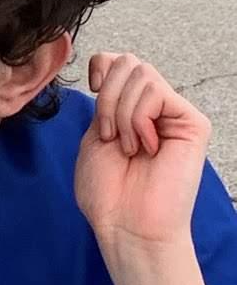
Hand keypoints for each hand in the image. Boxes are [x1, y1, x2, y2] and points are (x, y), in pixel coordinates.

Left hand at [74, 53, 210, 251]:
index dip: (101, 69)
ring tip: (127, 147)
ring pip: (141, 74)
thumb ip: (105, 98)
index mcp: (129, 108)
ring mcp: (174, 113)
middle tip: (109, 136)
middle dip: (107, 98)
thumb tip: (109, 63)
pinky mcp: (192, 123)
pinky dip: (138, 119)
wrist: (128, 225)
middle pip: (128, 61)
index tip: (93, 94)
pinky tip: (145, 146)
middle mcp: (154, 108)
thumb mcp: (94, 135)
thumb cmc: (108, 192)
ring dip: (121, 114)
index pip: (116, 60)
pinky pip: (156, 92)